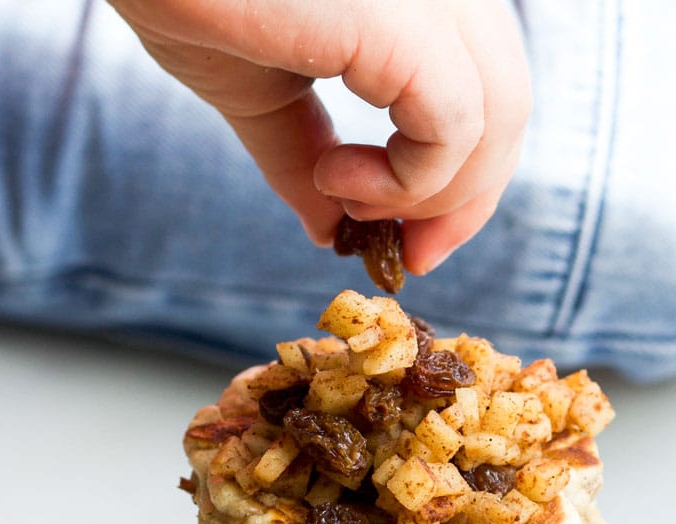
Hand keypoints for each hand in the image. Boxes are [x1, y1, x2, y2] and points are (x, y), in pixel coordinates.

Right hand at [109, 0, 530, 274]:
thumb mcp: (258, 86)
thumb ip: (305, 154)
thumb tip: (332, 228)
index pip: (489, 89)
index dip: (467, 177)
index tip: (419, 241)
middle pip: (509, 105)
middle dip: (466, 202)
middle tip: (411, 255)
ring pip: (498, 118)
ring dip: (432, 197)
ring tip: (350, 200)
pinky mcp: (400, 13)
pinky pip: (454, 125)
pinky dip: (410, 182)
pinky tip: (343, 178)